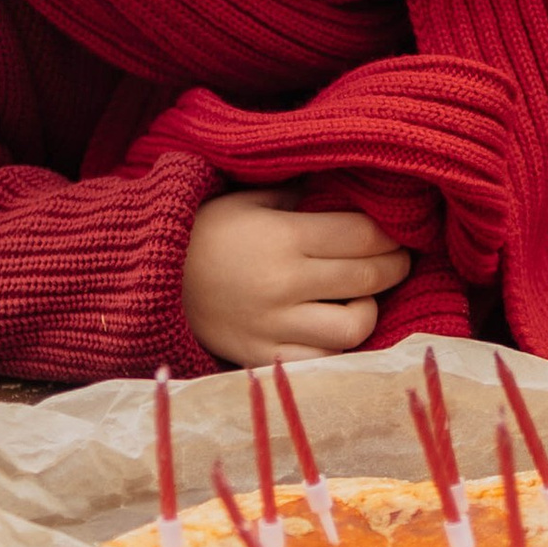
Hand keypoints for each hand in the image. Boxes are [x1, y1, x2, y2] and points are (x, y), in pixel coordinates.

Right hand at [181, 187, 410, 367]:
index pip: (362, 236)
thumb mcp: (249, 197)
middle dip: (394, 266)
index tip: (397, 230)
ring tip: (364, 296)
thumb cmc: (205, 230)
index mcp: (283, 238)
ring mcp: (273, 327)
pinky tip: (332, 327)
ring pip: (353, 328)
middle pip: (366, 278)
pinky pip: (319, 361)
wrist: (149, 276)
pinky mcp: (261, 356)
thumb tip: (349, 186)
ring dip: (369, 309)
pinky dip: (335, 346)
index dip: (390, 233)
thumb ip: (300, 193)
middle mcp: (283, 284)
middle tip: (398, 259)